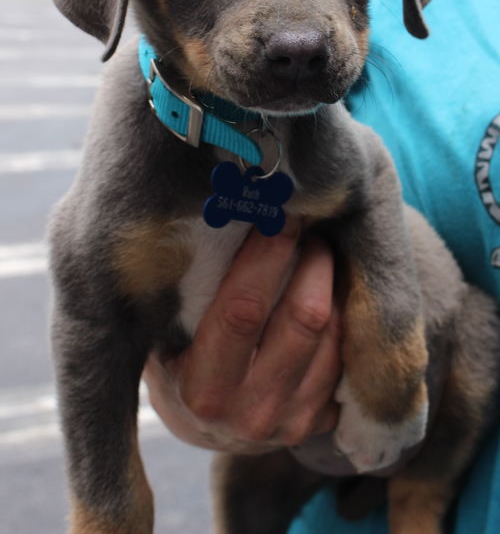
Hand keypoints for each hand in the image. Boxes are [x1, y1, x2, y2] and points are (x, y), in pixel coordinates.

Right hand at [143, 218, 340, 452]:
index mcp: (203, 388)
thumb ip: (190, 296)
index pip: (244, 309)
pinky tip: (326, 293)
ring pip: (334, 334)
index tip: (280, 215)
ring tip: (316, 254)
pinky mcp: (320, 424)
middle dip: (313, 260)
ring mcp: (291, 422)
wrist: (205, 430)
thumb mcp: (165, 337)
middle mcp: (252, 413)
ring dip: (332, 284)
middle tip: (308, 228)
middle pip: (305, 318)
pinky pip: (346, 357)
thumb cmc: (178, 365)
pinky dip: (342, 317)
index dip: (267, 255)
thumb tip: (221, 220)